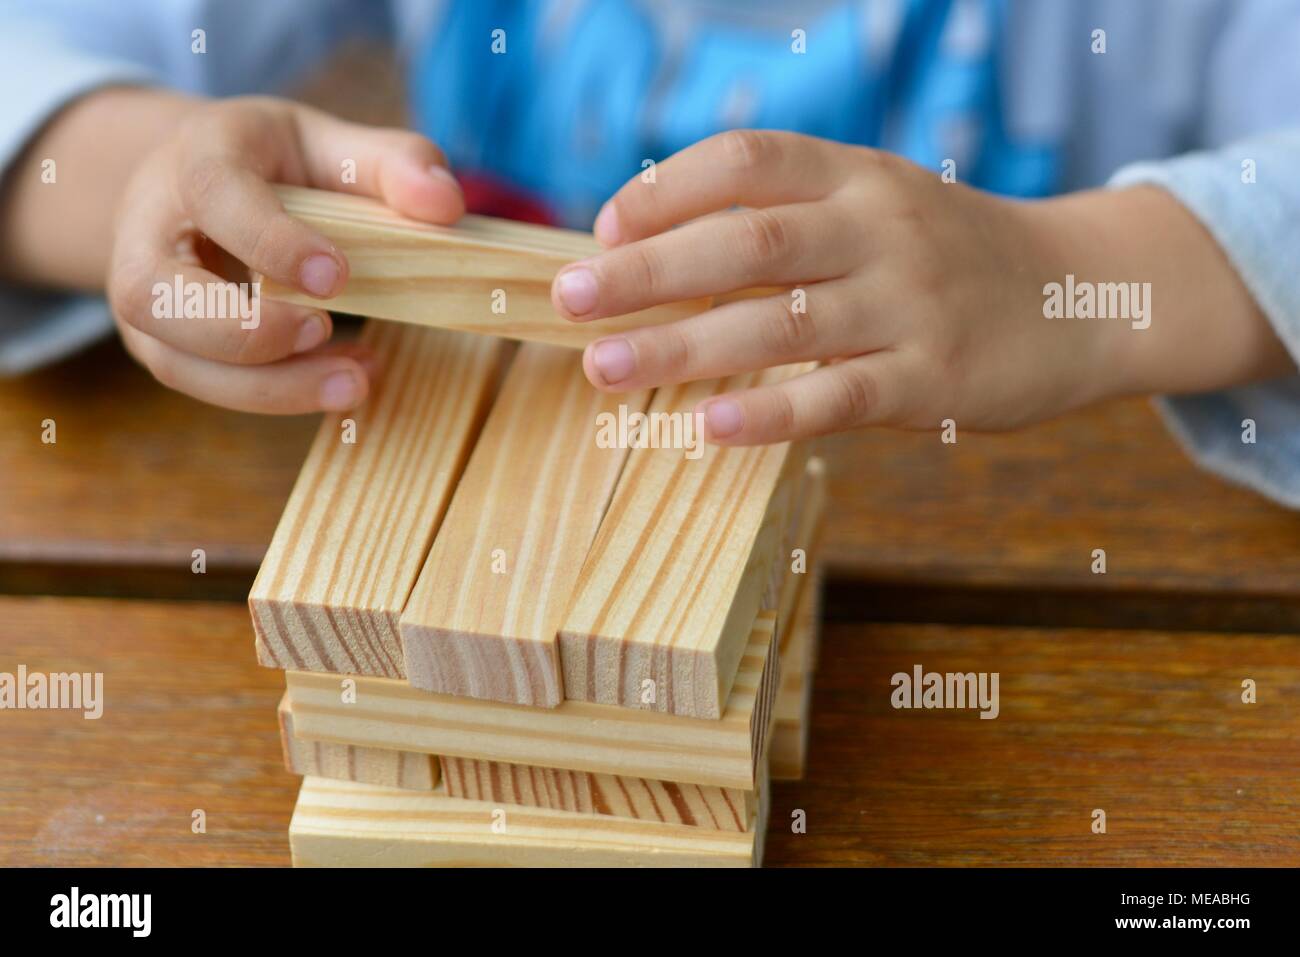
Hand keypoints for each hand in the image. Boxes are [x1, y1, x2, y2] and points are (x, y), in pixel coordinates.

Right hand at [107, 95, 462, 412]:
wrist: (195, 190)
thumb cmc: (272, 166)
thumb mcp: (330, 144)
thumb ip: (392, 164)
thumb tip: (447, 205)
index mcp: (194, 161)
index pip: (214, 195)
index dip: (271, 240)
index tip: (337, 275)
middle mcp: (147, 232)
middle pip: (153, 294)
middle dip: (243, 330)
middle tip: (323, 331)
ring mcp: (145, 299)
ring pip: (177, 361)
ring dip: (268, 386)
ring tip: (354, 381)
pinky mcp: (166, 348)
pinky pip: (208, 388)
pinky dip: (278, 396)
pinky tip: (343, 381)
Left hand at [551, 130, 1124, 443]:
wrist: (1079, 296)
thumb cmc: (945, 255)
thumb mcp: (875, 206)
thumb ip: (786, 219)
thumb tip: (652, 249)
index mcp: (857, 175)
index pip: (749, 158)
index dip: (667, 190)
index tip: (602, 227)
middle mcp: (880, 227)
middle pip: (748, 238)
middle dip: (648, 269)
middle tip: (569, 297)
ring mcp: (910, 304)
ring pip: (780, 321)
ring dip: (683, 345)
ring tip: (605, 368)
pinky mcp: (935, 379)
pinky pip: (838, 396)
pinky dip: (769, 411)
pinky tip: (707, 424)